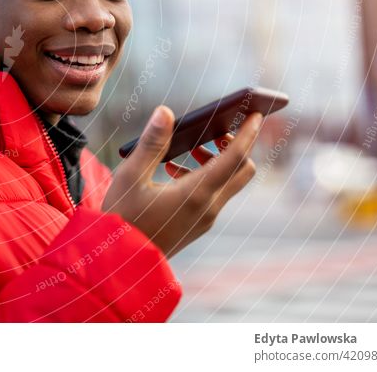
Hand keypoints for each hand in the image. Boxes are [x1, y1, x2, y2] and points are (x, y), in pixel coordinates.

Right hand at [102, 106, 261, 257]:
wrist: (119, 263)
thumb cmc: (122, 219)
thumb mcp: (130, 176)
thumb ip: (151, 143)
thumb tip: (166, 112)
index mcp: (196, 194)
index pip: (235, 158)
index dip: (248, 134)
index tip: (257, 114)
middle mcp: (208, 208)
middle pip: (242, 171)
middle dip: (236, 147)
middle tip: (214, 132)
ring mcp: (204, 219)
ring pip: (228, 183)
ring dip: (217, 161)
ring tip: (188, 149)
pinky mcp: (196, 225)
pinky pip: (214, 195)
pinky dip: (205, 176)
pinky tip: (172, 171)